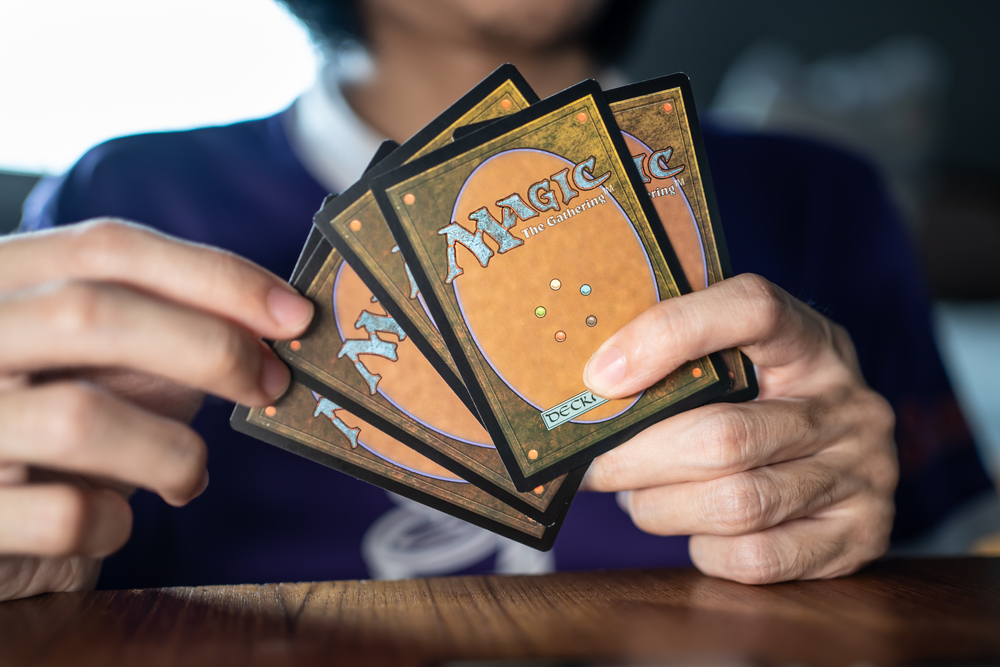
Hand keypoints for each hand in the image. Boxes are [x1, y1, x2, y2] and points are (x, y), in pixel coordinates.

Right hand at [0, 219, 312, 599]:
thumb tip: (276, 321)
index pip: (106, 248)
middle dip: (208, 346)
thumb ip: (167, 332)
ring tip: (189, 475)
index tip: (292, 312)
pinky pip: (65, 515)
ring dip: (173, 452)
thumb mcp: (103, 367)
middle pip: (90, 311)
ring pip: (78, 418)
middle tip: (270, 383)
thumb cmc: (54, 436)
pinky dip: (116, 523)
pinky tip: (114, 522)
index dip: (213, 275)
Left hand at [580, 274, 897, 583]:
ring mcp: (862, 472)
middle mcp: (846, 403)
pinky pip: (756, 557)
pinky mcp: (860, 536)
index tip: (600, 376)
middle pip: (722, 435)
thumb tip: (588, 387)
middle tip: (591, 465)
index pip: (751, 309)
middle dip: (635, 458)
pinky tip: (694, 530)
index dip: (670, 334)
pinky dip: (706, 549)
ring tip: (636, 497)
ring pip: (734, 503)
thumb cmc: (761, 404)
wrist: (843, 465)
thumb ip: (678, 360)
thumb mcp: (737, 361)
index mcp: (810, 339)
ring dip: (661, 508)